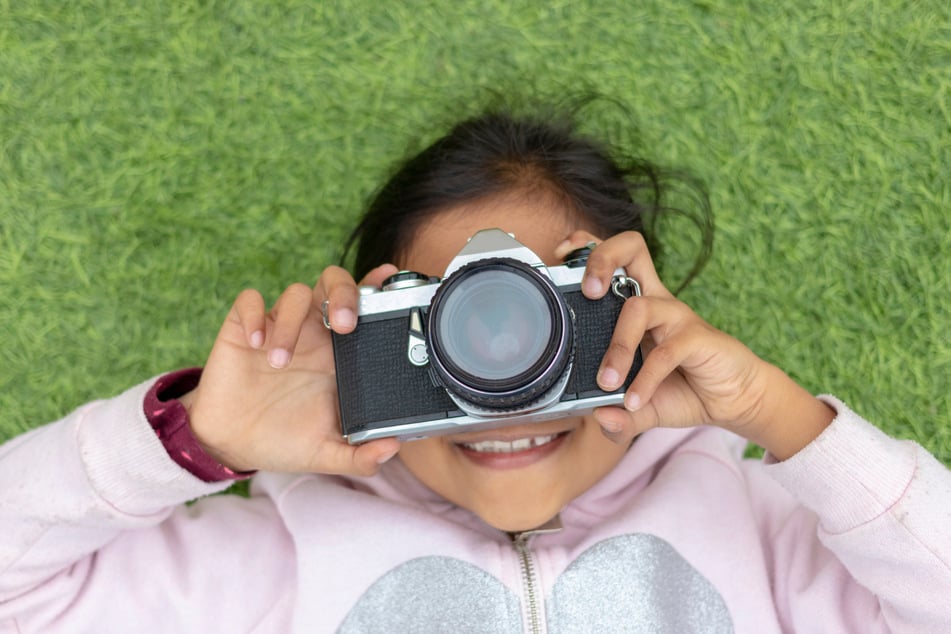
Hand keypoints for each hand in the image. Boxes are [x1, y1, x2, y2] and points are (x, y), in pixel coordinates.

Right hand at [179, 264, 401, 474]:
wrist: (233, 444)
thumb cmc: (284, 440)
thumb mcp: (325, 453)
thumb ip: (360, 456)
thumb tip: (392, 448)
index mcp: (339, 354)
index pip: (363, 307)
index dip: (377, 289)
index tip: (389, 280)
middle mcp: (313, 332)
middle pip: (334, 284)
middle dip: (343, 293)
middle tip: (343, 325)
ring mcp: (279, 326)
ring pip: (295, 294)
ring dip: (291, 323)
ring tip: (279, 363)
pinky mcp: (244, 329)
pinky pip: (249, 301)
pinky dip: (254, 316)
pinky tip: (255, 344)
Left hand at [557, 231, 833, 459]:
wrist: (734, 402)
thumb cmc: (683, 391)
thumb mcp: (641, 410)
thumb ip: (618, 419)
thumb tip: (598, 420)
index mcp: (637, 306)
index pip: (614, 260)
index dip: (587, 248)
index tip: (562, 255)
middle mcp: (655, 302)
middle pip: (631, 250)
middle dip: (601, 259)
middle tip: (587, 292)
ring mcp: (677, 316)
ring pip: (638, 308)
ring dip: (618, 348)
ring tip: (607, 383)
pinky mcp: (698, 337)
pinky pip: (665, 351)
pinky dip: (645, 379)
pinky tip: (636, 402)